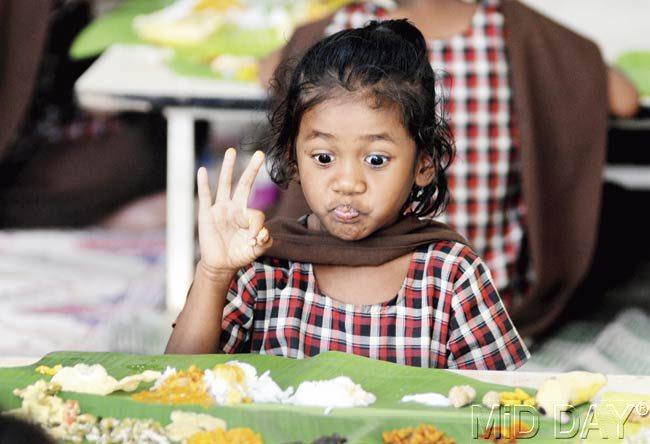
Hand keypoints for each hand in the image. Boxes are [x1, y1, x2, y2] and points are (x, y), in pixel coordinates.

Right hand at [196, 148, 271, 275]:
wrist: (221, 265)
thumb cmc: (239, 254)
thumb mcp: (256, 250)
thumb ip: (265, 242)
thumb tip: (262, 233)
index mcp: (248, 215)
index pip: (256, 214)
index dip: (256, 229)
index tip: (254, 241)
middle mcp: (235, 207)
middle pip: (244, 184)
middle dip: (252, 170)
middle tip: (259, 154)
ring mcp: (220, 209)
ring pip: (224, 184)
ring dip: (228, 168)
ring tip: (231, 151)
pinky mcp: (206, 214)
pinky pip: (205, 196)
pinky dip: (202, 184)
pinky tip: (202, 170)